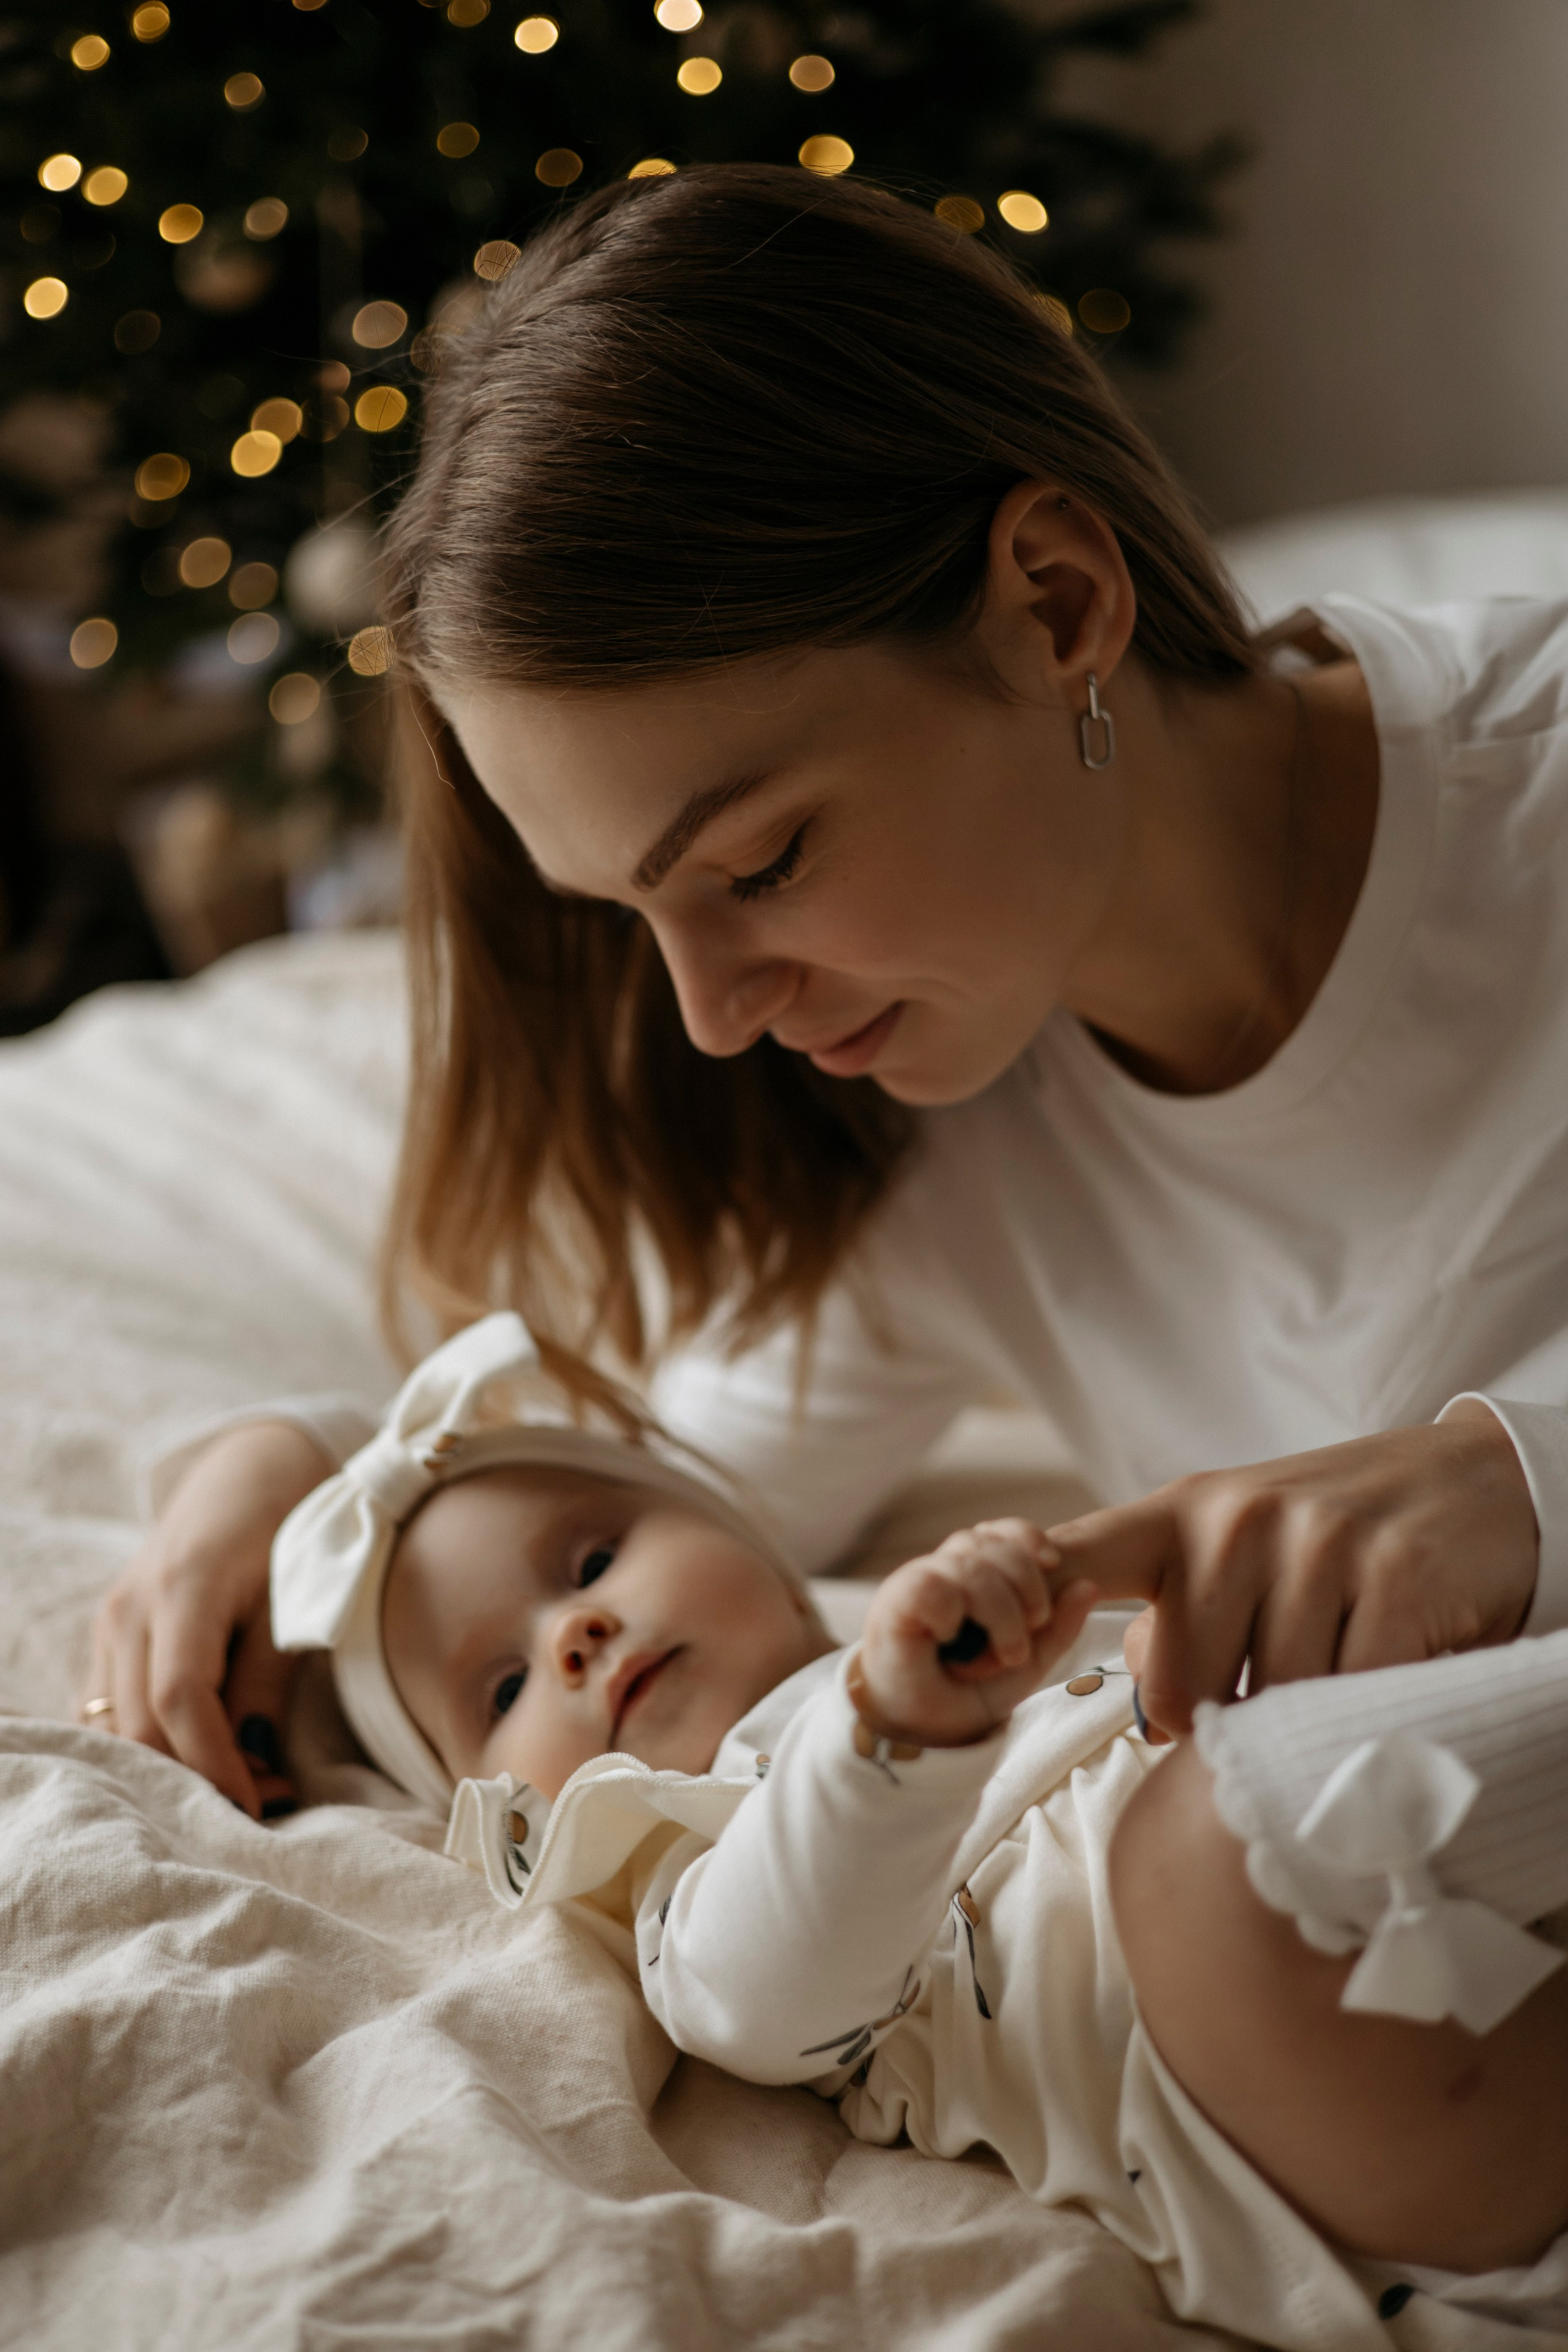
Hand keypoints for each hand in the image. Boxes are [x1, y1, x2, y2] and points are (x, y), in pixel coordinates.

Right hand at [82, 1420, 330, 1817]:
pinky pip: (112, 1709)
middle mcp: (130, 1608)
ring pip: (117, 1725)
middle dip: (197, 1777)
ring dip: (172, 1768)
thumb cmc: (287, 1528)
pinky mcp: (109, 1635)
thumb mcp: (295, 1597)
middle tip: (267, 1803)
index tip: (258, 1807)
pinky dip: (151, 1744)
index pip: (180, 1697)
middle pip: (140, 1724)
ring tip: (244, 1783)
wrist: (249, 1471)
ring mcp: (111, 1622)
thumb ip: (268, 1677)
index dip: (215, 1762)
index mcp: (184, 1587)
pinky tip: (202, 1759)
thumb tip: (255, 1761)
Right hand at [856, 1518, 1099, 1747]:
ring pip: (969, 1565)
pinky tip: (951, 1638)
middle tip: (1032, 1629)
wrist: (922, 1734)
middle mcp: (944, 1571)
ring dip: (1000, 1611)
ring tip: (1005, 1654)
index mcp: (974, 1575)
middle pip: (991, 1544)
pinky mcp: (895, 1603)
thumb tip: (1089, 1585)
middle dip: (1026, 1583)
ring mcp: (917, 1582)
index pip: (1003, 1532)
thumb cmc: (968, 1693)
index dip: (1028, 1538)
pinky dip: (952, 1613)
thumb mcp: (1026, 1662)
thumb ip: (1057, 1628)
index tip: (1053, 1562)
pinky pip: (932, 1587)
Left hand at [1049, 1405, 1538, 1740]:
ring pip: (1268, 1705)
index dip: (1019, 1609)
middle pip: (1181, 1693)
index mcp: (1181, 1515)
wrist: (1483, 1484)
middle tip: (1281, 1677)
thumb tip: (1142, 1702)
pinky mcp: (1388, 1579)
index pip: (1070, 1557)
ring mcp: (1312, 1544)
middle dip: (1226, 1716)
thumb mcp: (1244, 1549)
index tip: (981, 1653)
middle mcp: (1234, 1521)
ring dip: (1306, 1713)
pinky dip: (1367, 1708)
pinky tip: (1390, 1660)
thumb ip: (1178, 1611)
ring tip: (1344, 1657)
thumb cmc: (1345, 1534)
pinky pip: (1346, 1699)